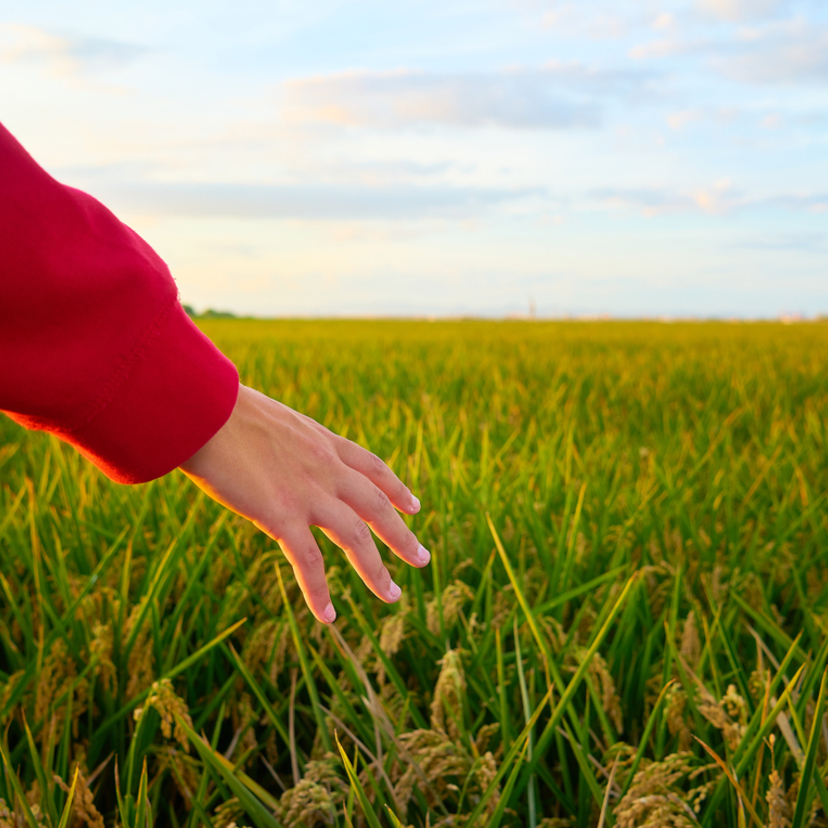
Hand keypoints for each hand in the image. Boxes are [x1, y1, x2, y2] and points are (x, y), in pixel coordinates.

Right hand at [179, 385, 429, 622]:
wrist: (202, 409)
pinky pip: (309, 562)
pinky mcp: (281, 516)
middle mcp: (327, 468)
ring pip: (356, 539)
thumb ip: (289, 443)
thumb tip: (279, 455)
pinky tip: (329, 616)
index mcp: (324, 442)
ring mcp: (308, 493)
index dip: (397, 489)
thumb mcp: (273, 421)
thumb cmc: (223, 409)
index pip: (373, 468)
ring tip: (393, 596)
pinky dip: (320, 592)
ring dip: (376, 571)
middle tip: (422, 559)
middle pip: (377, 507)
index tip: (414, 506)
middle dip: (402, 536)